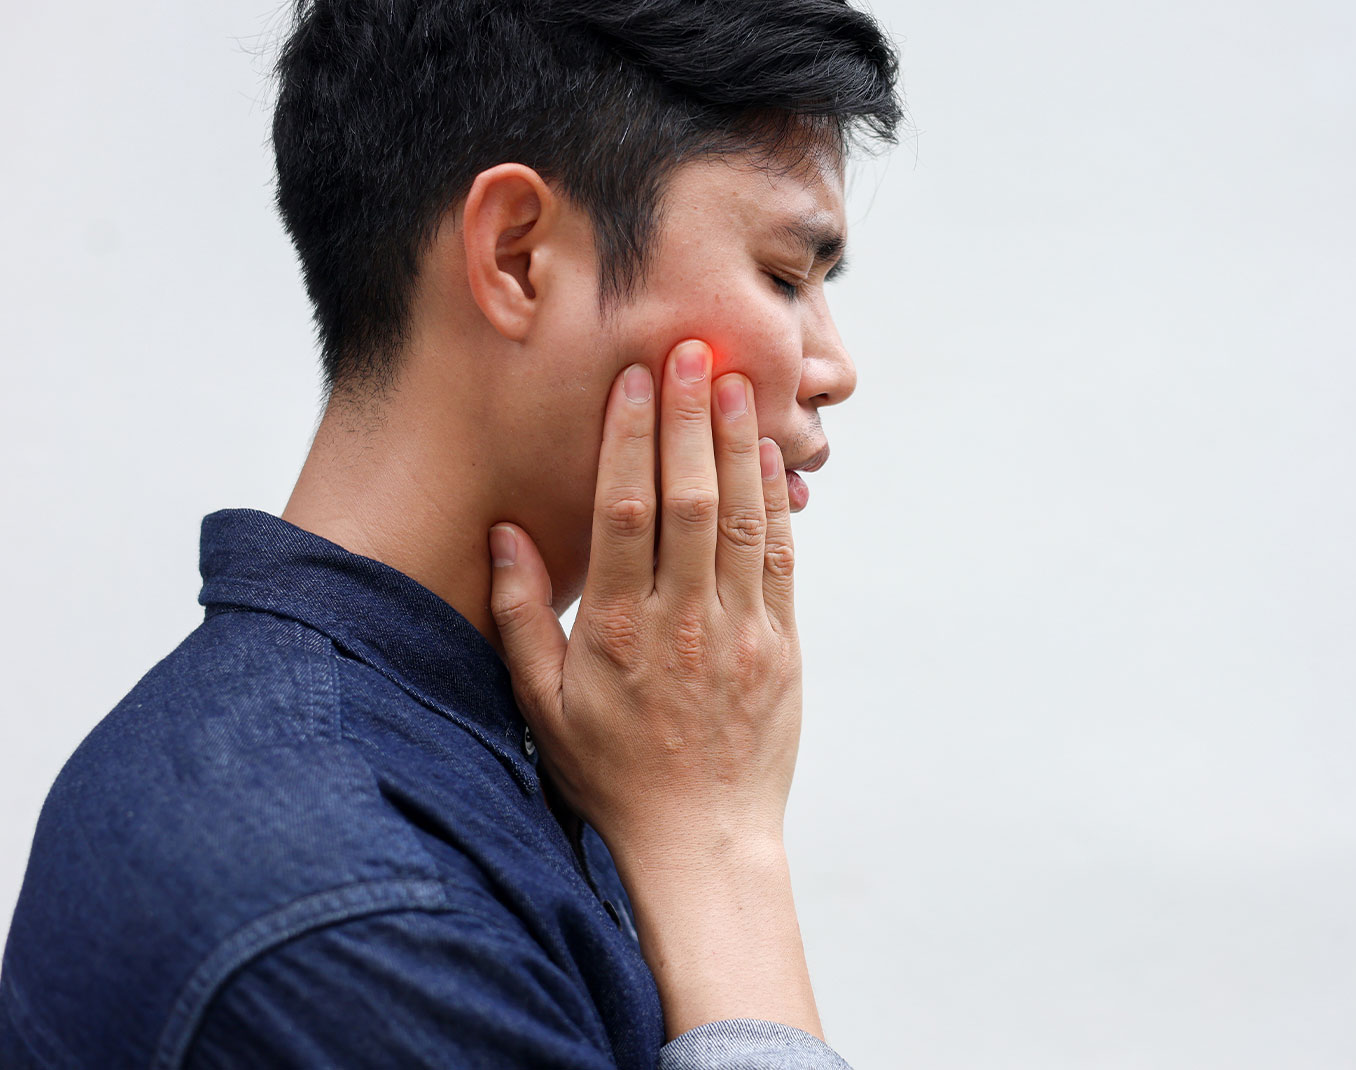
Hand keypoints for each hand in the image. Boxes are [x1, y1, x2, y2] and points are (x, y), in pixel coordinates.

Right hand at [485, 338, 801, 864]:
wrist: (698, 839)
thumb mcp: (541, 706)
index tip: (635, 381)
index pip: (625, 514)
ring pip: (744, 522)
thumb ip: (523, 617)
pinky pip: (782, 562)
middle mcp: (683, 624)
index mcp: (618, 632)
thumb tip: (507, 534)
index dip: (631, 440)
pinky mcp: (782, 648)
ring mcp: (741, 634)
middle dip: (690, 420)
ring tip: (735, 382)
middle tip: (692, 350)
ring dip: (739, 447)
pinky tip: (771, 456)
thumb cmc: (608, 773)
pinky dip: (778, 504)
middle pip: (690, 502)